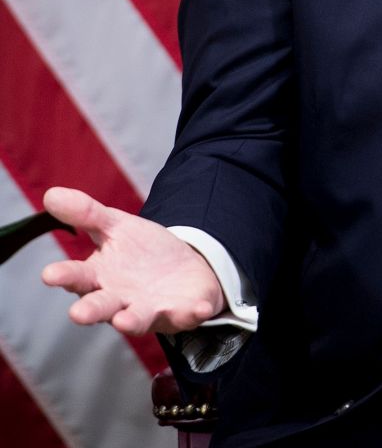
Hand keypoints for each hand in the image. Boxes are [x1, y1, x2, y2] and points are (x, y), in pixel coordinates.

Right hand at [40, 187, 224, 334]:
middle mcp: (120, 300)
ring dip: (131, 320)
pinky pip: (187, 314)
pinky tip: (199, 309)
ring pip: (137, 319)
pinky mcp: (180, 312)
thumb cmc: (141, 252)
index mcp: (100, 277)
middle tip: (77, 313)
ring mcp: (150, 309)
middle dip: (91, 310)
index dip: (64, 276)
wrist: (184, 268)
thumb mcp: (117, 226)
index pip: (77, 277)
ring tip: (123, 321)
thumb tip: (51, 194)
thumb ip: (87, 214)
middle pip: (102, 306)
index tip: (49, 274)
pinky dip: (193, 312)